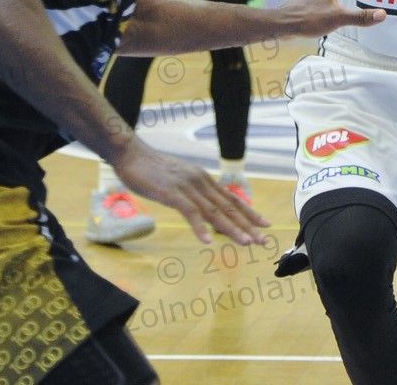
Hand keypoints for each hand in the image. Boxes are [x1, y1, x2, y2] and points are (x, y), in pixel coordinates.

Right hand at [110, 138, 268, 243]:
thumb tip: (202, 205)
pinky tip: (208, 241)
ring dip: (232, 229)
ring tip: (246, 243)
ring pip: (214, 212)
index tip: (264, 225)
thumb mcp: (179, 180)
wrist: (132, 154)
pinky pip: (190, 212)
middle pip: (228, 208)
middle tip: (264, 240)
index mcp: (204, 180)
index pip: (231, 199)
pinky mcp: (172, 193)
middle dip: (248, 225)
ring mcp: (188, 188)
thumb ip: (192, 192)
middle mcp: (201, 183)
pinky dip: (200, 228)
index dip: (249, 213)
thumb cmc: (151, 169)